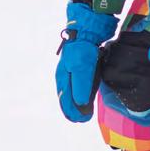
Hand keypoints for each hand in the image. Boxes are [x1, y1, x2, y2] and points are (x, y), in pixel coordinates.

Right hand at [55, 1, 117, 121]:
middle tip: (83, 119)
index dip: (72, 112)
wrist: (87, 29)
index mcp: (62, 78)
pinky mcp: (79, 66)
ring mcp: (71, 71)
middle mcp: (64, 75)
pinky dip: (82, 93)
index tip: (80, 121)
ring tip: (85, 112)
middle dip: (74, 109)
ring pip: (72, 91)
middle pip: (67, 97)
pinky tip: (87, 96)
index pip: (65, 100)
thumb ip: (81, 86)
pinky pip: (78, 84)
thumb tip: (80, 104)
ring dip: (78, 103)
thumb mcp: (83, 68)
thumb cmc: (83, 49)